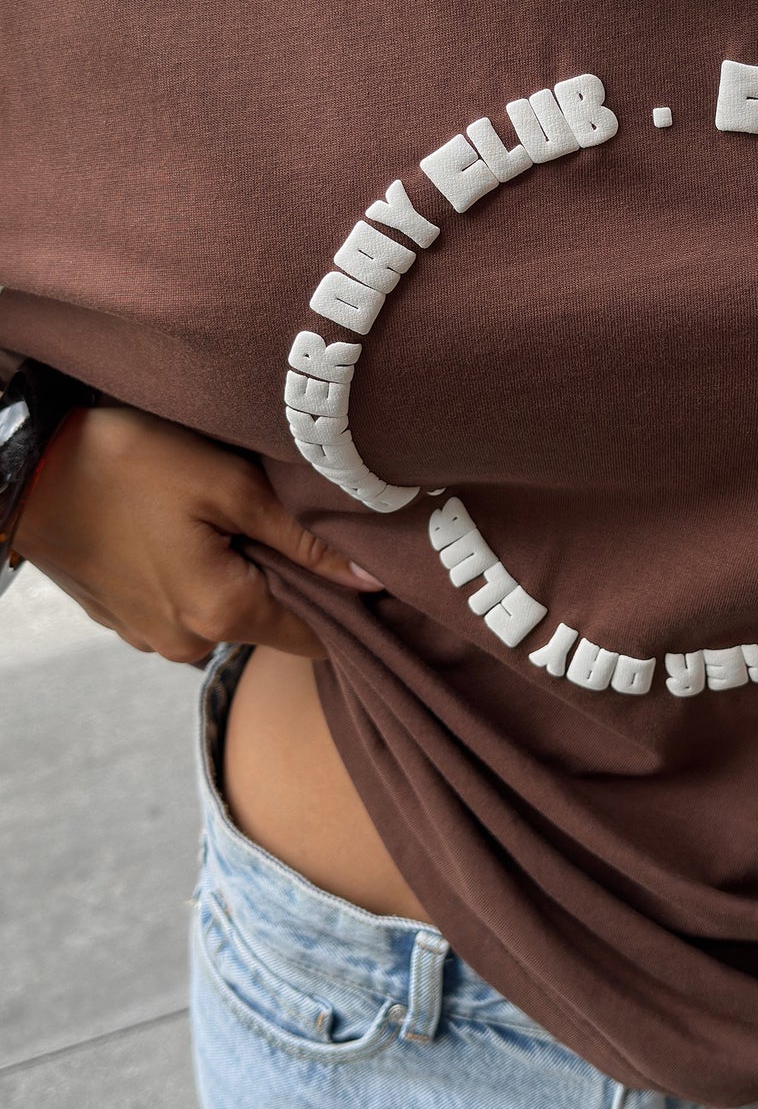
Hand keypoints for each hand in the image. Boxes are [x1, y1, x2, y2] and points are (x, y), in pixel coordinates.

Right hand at [10, 403, 381, 662]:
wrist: (27, 469)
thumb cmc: (129, 464)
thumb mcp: (229, 485)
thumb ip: (305, 539)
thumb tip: (372, 581)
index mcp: (222, 614)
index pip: (315, 639)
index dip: (346, 606)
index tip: (365, 570)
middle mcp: (188, 644)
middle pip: (271, 622)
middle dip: (290, 579)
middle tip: (292, 519)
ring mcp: (151, 638)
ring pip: (227, 612)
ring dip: (241, 573)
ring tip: (234, 516)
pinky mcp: (125, 621)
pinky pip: (186, 606)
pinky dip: (200, 574)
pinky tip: (188, 530)